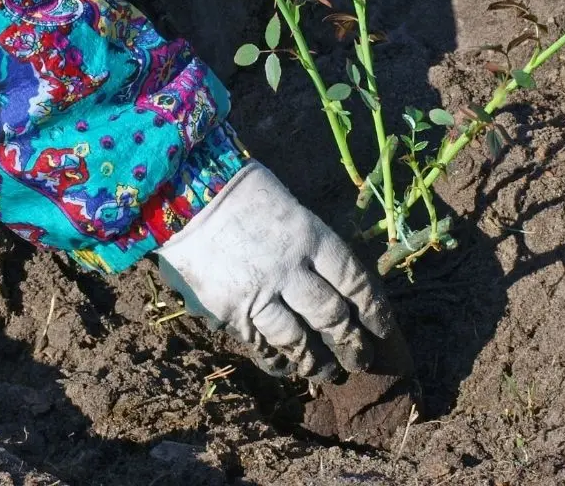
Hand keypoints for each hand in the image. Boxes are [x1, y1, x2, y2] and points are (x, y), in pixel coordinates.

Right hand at [157, 163, 394, 380]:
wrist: (183, 195)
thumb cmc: (239, 192)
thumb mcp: (288, 206)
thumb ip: (310, 244)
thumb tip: (330, 278)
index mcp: (312, 237)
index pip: (355, 282)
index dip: (373, 311)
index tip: (382, 329)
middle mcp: (291, 269)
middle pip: (332, 316)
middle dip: (352, 343)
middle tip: (361, 359)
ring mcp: (260, 294)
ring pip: (299, 340)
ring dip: (318, 361)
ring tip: (329, 373)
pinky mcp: (230, 313)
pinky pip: (261, 345)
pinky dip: (278, 360)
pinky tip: (287, 367)